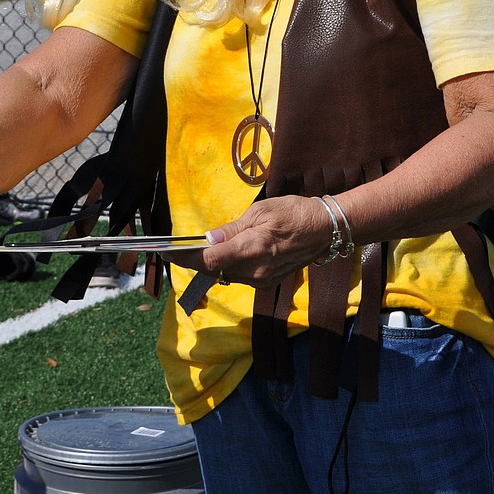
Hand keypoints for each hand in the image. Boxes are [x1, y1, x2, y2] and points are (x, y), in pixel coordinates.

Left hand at [165, 195, 333, 286]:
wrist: (324, 229)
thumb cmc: (293, 212)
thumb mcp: (260, 211)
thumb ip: (232, 229)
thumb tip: (208, 240)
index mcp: (252, 248)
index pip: (210, 259)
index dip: (186, 257)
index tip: (169, 252)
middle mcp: (255, 270)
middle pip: (214, 269)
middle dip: (194, 261)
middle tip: (176, 250)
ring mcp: (261, 279)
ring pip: (224, 274)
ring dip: (209, 264)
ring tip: (195, 251)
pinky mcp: (266, 282)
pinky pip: (238, 276)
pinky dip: (226, 266)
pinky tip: (222, 255)